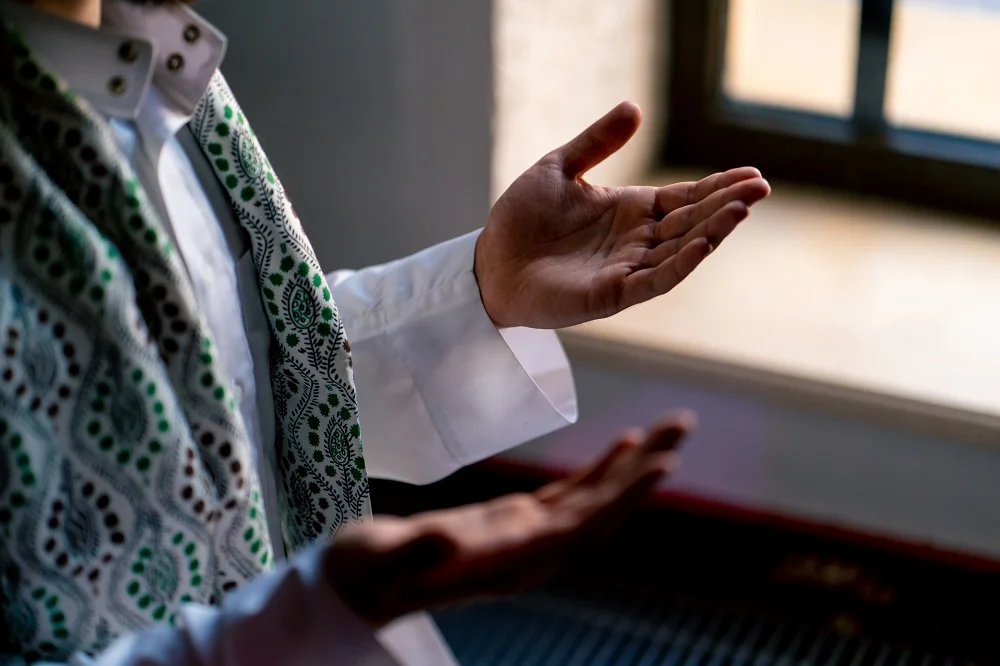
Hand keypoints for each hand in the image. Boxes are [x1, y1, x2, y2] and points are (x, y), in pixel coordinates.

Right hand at [324, 411, 694, 625]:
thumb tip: (450, 542)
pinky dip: (601, 471)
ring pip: (594, 501)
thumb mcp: (381, 562)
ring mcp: (528, 539)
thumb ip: (418, 553)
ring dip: (633, 467)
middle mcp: (531, 552)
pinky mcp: (517, 523)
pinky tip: (623, 446)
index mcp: (508, 561)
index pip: (580, 527)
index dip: (621, 496)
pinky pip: (571, 496)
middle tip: (682, 424)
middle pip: (602, 510)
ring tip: (669, 428)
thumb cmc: (365, 575)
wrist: (359, 588)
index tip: (662, 466)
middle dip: (644, 469)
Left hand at [475, 101, 770, 328]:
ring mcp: (627, 269)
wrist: (489, 262)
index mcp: (630, 211)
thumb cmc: (521, 219)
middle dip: (726, 206)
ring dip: (712, 232)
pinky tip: (703, 245)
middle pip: (691, 221)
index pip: (684, 198)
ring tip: (742, 210)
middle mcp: (636, 241)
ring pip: (680, 251)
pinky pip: (654, 281)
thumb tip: (635, 107)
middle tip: (760, 188)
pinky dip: (681, 264)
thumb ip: (597, 142)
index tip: (753, 174)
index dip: (718, 187)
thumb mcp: (558, 168)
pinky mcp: (611, 295)